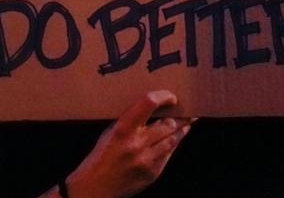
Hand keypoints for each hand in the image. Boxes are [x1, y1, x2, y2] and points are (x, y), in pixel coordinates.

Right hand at [64, 90, 194, 197]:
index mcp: (123, 129)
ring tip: (188, 122)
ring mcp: (147, 160)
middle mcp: (136, 144)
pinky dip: (173, 145)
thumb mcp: (110, 132)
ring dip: (182, 129)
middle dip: (180, 116)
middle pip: (168, 123)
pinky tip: (175, 139)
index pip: (148, 103)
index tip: (171, 96)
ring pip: (173, 140)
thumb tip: (154, 108)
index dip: (164, 96)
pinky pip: (169, 155)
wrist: (95, 187)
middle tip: (187, 109)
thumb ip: (130, 120)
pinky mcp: (153, 173)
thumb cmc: (101, 155)